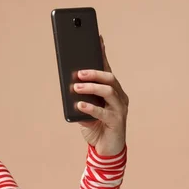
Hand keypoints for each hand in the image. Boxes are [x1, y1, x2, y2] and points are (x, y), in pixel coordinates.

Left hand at [74, 35, 128, 155]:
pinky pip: (104, 113)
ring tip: (76, 87)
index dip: (102, 54)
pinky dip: (91, 107)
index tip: (96, 39)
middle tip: (78, 72)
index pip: (107, 69)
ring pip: (109, 92)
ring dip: (91, 87)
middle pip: (110, 78)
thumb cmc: (95, 127)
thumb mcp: (83, 111)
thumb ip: (79, 99)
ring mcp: (120, 109)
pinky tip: (79, 105)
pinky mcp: (117, 122)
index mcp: (112, 91)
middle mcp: (119, 97)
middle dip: (94, 72)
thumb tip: (68, 87)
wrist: (105, 150)